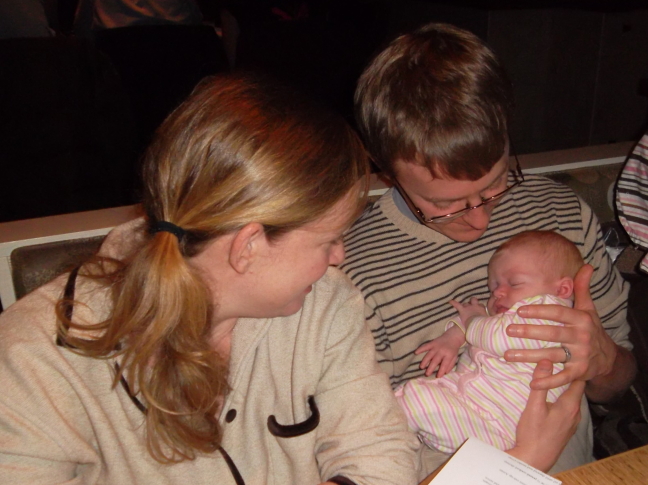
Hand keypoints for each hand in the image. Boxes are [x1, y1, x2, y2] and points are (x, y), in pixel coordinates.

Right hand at [415, 325, 463, 376]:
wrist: (453, 336)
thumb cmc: (453, 349)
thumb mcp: (455, 357)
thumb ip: (450, 365)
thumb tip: (445, 373)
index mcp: (449, 355)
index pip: (444, 364)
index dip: (441, 371)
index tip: (437, 376)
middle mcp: (442, 351)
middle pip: (435, 361)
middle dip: (430, 368)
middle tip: (426, 374)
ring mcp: (436, 346)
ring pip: (429, 355)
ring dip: (425, 361)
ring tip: (421, 367)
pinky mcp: (432, 343)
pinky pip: (425, 346)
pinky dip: (420, 349)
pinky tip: (415, 352)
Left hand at [449, 297, 487, 325]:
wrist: (477, 325)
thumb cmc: (484, 324)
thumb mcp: (489, 321)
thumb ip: (490, 320)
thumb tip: (495, 322)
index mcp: (482, 309)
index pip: (482, 306)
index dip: (480, 307)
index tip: (480, 309)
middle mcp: (476, 306)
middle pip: (474, 300)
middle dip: (473, 302)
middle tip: (472, 305)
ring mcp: (469, 307)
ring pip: (466, 302)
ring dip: (465, 304)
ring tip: (464, 306)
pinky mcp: (463, 310)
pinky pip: (457, 305)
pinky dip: (453, 303)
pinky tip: (450, 301)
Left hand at [504, 265, 617, 390]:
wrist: (607, 358)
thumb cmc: (590, 329)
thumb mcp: (588, 308)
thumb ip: (582, 288)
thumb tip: (586, 266)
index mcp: (581, 319)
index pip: (558, 313)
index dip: (539, 311)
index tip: (519, 310)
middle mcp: (581, 337)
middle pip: (552, 334)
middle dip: (529, 332)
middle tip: (508, 329)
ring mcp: (580, 355)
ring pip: (551, 355)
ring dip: (528, 356)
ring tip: (507, 354)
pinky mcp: (579, 372)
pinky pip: (562, 377)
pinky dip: (547, 381)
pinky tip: (531, 382)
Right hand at [507, 360, 584, 471]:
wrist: (534, 459)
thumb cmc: (534, 433)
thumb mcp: (534, 406)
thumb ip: (540, 383)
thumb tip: (545, 360)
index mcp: (570, 405)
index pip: (578, 380)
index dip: (573, 367)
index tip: (566, 355)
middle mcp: (576, 413)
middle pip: (576, 389)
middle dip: (568, 375)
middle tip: (558, 362)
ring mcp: (572, 423)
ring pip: (572, 399)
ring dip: (564, 388)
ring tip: (554, 376)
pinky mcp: (566, 429)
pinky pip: (568, 408)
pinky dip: (562, 399)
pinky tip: (553, 398)